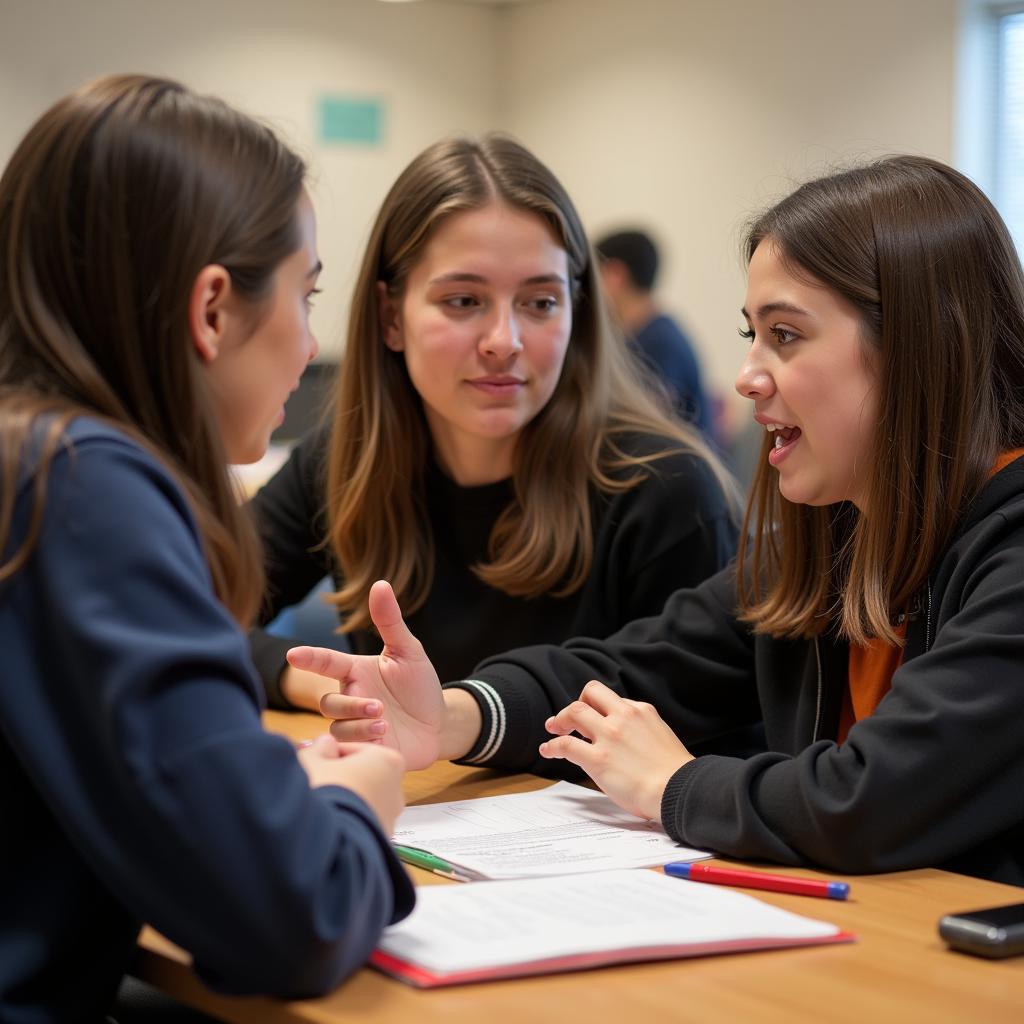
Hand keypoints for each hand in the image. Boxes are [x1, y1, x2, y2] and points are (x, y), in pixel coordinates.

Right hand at [287, 580, 443, 769]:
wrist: (439, 724)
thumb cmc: (419, 685)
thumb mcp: (408, 651)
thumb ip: (390, 621)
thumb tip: (380, 583)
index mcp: (355, 671)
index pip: (326, 662)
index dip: (310, 658)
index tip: (294, 654)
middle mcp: (350, 697)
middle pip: (327, 702)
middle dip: (349, 705)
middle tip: (379, 706)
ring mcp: (354, 724)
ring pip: (336, 726)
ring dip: (358, 724)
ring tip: (385, 723)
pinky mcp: (363, 747)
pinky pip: (348, 747)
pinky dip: (363, 741)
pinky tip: (385, 737)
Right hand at [296, 734, 405, 835]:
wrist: (326, 847)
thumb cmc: (323, 795)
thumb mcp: (312, 762)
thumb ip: (319, 748)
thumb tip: (324, 743)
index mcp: (388, 760)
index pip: (351, 749)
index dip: (326, 756)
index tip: (310, 764)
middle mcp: (396, 790)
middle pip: (359, 775)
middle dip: (335, 778)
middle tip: (310, 783)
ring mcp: (390, 819)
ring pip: (359, 801)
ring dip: (340, 800)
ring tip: (315, 807)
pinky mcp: (380, 843)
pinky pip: (358, 824)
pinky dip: (344, 822)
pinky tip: (323, 827)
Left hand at [539, 680, 693, 820]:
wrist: (679, 790)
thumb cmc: (674, 774)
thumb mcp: (660, 735)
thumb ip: (641, 728)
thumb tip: (626, 735)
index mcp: (641, 711)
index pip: (612, 700)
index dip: (598, 708)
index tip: (593, 719)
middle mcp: (623, 717)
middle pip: (591, 693)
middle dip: (576, 703)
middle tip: (566, 719)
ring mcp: (609, 736)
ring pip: (574, 711)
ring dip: (560, 719)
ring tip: (554, 729)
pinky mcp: (598, 759)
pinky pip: (566, 745)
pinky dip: (552, 745)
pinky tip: (548, 751)